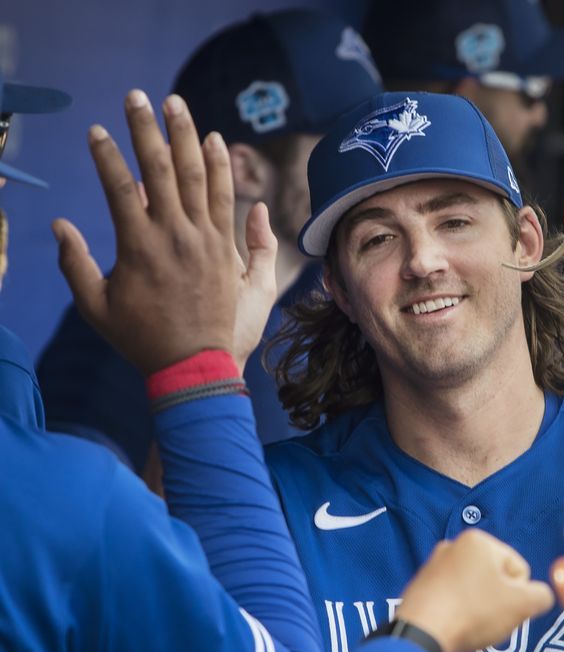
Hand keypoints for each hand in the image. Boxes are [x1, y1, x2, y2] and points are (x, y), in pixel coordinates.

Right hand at [54, 90, 276, 375]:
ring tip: (176, 103)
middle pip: (160, 169)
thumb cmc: (141, 339)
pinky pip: (225, 199)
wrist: (194, 365)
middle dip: (146, 128)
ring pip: (197, 176)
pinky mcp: (226, 248)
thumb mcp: (95, 306)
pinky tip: (214, 142)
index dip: (106, 156)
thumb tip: (58, 224)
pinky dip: (221, 168)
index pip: (120, 188)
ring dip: (186, 136)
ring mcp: (205, 240)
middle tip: (136, 95)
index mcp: (138, 247)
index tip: (96, 131)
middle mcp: (175, 236)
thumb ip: (74, 263)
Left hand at [395, 529, 554, 651]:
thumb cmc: (474, 611)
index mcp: (479, 540)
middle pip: (496, 578)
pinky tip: (454, 628)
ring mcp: (433, 565)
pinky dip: (458, 612)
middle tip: (490, 622)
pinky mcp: (420, 586)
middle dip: (499, 601)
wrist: (420, 633)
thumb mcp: (522, 605)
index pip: (519, 569)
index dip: (519, 595)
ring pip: (474, 589)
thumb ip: (542, 596)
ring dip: (480, 608)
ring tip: (471, 627)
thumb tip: (540, 596)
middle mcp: (454, 545)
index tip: (505, 610)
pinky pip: (452, 598)